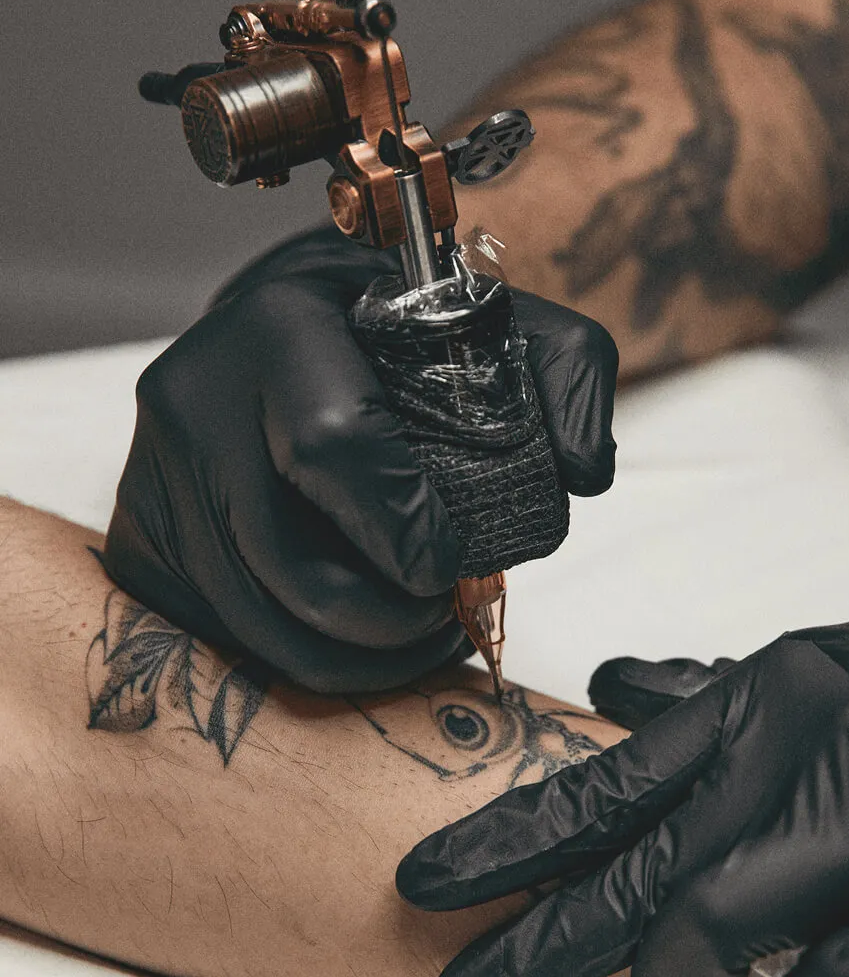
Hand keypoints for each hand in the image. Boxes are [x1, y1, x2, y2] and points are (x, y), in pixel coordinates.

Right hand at [103, 228, 617, 691]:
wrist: (271, 339)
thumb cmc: (377, 336)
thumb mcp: (476, 316)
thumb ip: (561, 370)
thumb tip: (584, 471)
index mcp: (279, 327)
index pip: (334, 447)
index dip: (405, 529)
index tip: (450, 564)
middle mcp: (195, 399)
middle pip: (292, 568)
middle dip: (389, 622)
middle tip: (440, 614)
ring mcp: (153, 476)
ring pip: (258, 624)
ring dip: (354, 658)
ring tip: (409, 632)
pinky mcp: (137, 540)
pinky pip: (222, 639)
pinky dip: (300, 660)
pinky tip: (348, 631)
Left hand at [396, 604, 848, 976]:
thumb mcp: (827, 670)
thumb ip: (718, 697)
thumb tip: (614, 690)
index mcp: (761, 696)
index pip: (606, 779)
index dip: (506, 836)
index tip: (424, 880)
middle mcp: (801, 748)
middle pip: (633, 870)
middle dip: (534, 946)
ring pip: (713, 931)